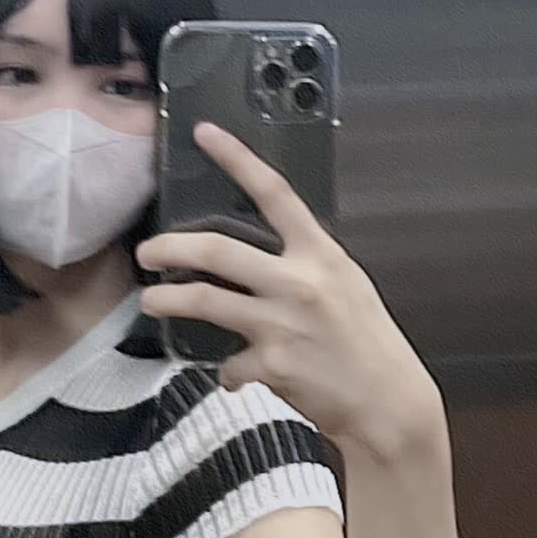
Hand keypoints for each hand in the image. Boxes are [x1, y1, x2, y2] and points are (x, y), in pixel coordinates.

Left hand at [136, 124, 443, 454]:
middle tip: (148, 252)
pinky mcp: (271, 364)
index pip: (275, 194)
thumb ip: (306, 266)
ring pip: (206, 301)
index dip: (237, 160)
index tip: (205, 134)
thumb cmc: (368, 344)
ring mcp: (282, 324)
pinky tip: (234, 376)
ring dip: (168, 301)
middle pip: (218, 251)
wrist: (388, 403)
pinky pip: (229, 364)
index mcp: (321, 255)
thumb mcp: (346, 286)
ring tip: (151, 302)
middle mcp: (299, 283)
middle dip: (171, 248)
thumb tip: (261, 258)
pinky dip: (228, 372)